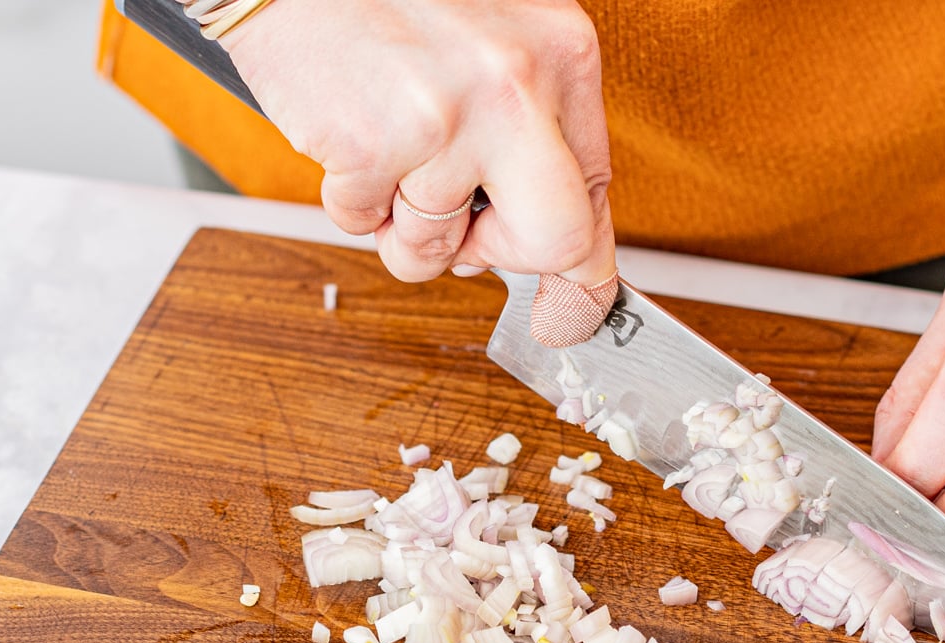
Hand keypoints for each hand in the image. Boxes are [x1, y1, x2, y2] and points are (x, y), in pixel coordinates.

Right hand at [225, 0, 617, 288]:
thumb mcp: (498, 34)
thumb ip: (534, 123)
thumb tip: (558, 244)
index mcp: (561, 54)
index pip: (595, 195)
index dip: (578, 265)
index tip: (570, 306)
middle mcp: (517, 86)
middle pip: (556, 242)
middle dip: (503, 256)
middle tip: (466, 232)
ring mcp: (446, 120)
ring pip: (437, 249)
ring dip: (401, 223)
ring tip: (387, 149)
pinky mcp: (372, 144)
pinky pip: (364, 225)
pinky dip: (349, 196)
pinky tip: (348, 129)